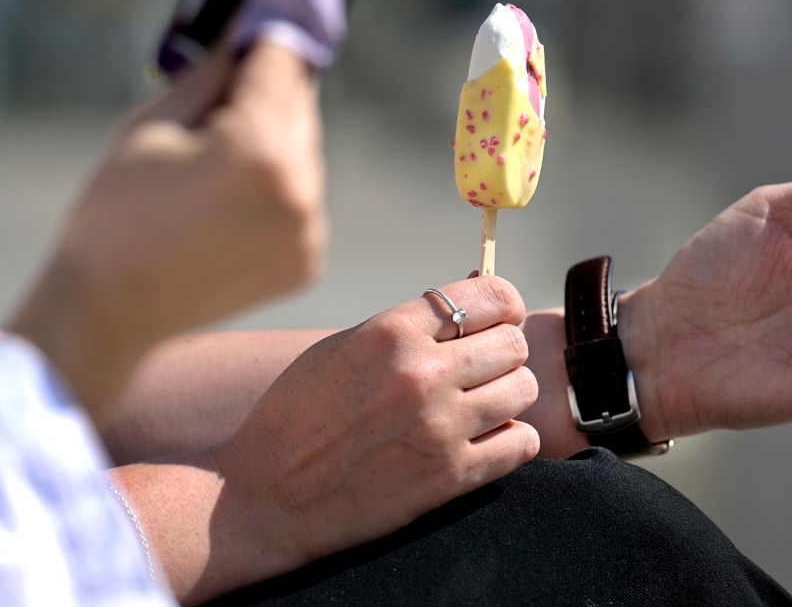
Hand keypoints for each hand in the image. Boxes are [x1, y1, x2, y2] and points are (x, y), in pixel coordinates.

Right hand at [12, 42, 325, 420]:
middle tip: (228, 78)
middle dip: (267, 86)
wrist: (107, 312)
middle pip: (299, 105)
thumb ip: (212, 72)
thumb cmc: (115, 211)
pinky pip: (301, 197)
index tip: (259, 9)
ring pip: (304, 151)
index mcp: (259, 151)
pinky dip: (275, 186)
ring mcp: (308, 232)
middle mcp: (299, 192)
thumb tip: (247, 26)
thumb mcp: (154, 123)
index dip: (265, 31)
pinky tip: (225, 200)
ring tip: (212, 157)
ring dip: (272, 138)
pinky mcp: (307, 260)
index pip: (282, 61)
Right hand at [194, 276, 538, 594]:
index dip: (504, 306)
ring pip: (524, 390)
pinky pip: (522, 443)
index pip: (492, 296)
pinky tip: (486, 441)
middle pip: (514, 344)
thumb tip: (471, 298)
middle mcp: (421, 373)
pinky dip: (512, 440)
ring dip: (508, 396)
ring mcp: (440, 426)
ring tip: (479, 407)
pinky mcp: (450, 477)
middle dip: (502, 354)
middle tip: (481, 371)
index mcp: (392, 331)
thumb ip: (407, 327)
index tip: (499, 320)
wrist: (267, 494)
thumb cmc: (300, 414)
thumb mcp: (344, 347)